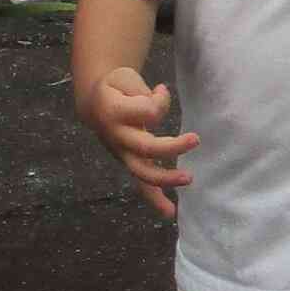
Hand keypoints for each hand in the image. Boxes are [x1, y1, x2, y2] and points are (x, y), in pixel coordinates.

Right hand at [84, 66, 195, 219]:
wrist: (93, 105)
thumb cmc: (115, 88)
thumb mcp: (125, 78)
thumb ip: (144, 90)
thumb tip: (161, 96)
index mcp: (113, 112)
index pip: (148, 111)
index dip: (160, 100)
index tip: (161, 89)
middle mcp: (117, 136)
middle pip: (146, 148)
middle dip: (173, 147)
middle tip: (196, 139)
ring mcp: (122, 153)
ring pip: (143, 172)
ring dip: (166, 178)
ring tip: (189, 178)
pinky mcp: (128, 163)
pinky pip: (141, 185)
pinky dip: (155, 200)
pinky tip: (170, 213)